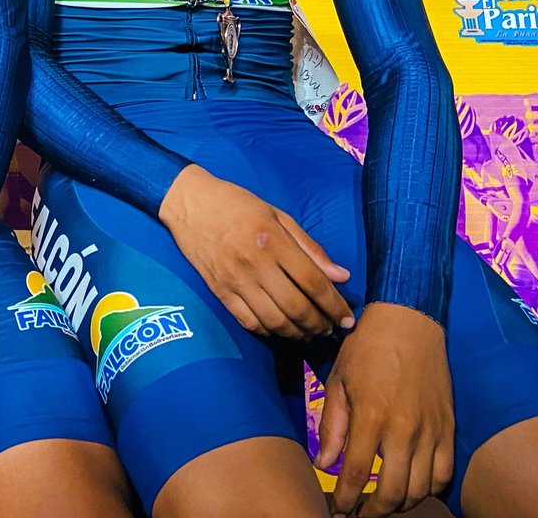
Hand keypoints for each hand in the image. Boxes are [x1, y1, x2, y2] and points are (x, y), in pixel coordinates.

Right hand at [158, 165, 353, 338]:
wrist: (190, 203)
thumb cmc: (238, 205)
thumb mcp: (278, 215)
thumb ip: (310, 248)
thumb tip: (341, 276)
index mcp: (273, 240)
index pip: (313, 282)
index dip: (335, 305)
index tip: (348, 319)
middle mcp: (255, 263)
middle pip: (296, 306)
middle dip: (319, 324)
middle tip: (329, 329)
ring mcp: (235, 280)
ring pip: (274, 320)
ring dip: (297, 333)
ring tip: (309, 333)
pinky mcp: (219, 291)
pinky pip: (248, 322)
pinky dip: (269, 332)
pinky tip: (280, 329)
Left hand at [316, 303, 452, 516]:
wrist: (409, 322)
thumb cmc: (367, 349)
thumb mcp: (339, 381)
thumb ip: (333, 426)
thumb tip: (324, 464)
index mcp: (371, 416)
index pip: (356, 474)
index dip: (345, 499)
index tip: (337, 509)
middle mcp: (404, 429)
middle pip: (393, 493)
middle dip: (373, 512)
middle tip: (359, 513)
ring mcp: (430, 430)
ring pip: (420, 488)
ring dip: (400, 505)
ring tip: (383, 505)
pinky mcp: (448, 427)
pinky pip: (444, 473)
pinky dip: (429, 489)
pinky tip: (413, 488)